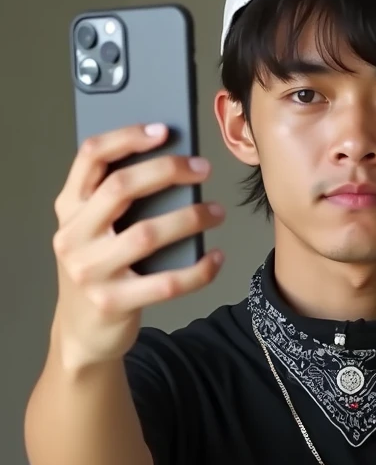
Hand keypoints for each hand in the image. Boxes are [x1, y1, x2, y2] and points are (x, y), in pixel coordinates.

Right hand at [51, 123, 224, 368]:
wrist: (82, 333)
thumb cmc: (97, 271)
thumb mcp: (92, 232)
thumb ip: (114, 201)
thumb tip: (170, 164)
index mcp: (69, 209)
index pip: (90, 157)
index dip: (127, 137)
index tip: (163, 131)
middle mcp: (74, 236)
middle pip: (121, 188)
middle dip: (168, 171)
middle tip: (202, 169)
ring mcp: (91, 272)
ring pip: (148, 234)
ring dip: (190, 219)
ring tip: (216, 212)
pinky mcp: (114, 303)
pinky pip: (167, 283)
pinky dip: (199, 270)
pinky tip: (216, 258)